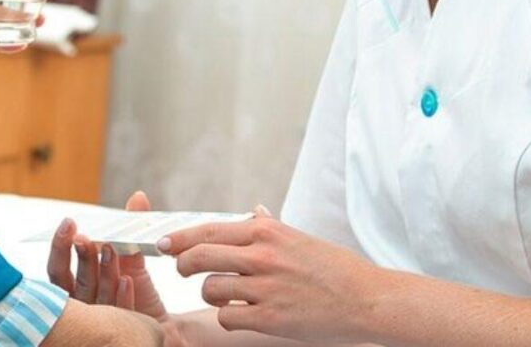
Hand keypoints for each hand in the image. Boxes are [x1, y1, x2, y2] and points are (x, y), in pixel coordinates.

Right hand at [47, 191, 169, 321]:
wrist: (162, 329)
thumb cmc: (136, 295)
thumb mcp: (133, 261)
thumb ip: (130, 233)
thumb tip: (138, 196)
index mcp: (74, 292)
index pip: (58, 271)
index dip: (60, 247)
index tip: (70, 223)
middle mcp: (79, 313)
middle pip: (69, 286)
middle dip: (79, 258)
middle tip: (84, 236)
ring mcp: (94, 330)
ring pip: (93, 299)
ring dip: (102, 272)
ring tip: (111, 249)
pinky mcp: (118, 339)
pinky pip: (117, 318)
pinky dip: (121, 298)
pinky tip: (127, 280)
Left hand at [158, 210, 381, 343]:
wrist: (367, 299)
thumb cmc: (334, 268)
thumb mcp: (299, 237)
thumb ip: (269, 226)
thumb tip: (254, 211)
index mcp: (266, 232)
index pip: (208, 230)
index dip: (180, 238)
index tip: (163, 243)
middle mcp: (263, 256)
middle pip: (199, 257)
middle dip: (182, 265)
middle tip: (181, 271)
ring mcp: (266, 288)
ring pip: (210, 289)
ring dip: (210, 295)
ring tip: (223, 296)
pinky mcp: (271, 319)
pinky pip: (228, 318)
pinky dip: (229, 318)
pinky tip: (242, 316)